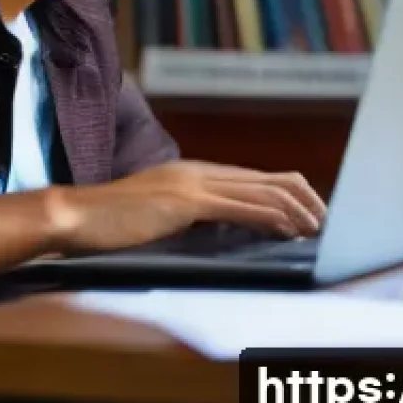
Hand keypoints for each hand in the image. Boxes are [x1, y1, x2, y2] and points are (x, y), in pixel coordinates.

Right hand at [47, 160, 325, 254]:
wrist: (78, 215)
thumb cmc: (113, 222)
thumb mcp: (160, 213)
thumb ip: (191, 215)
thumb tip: (224, 230)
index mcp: (193, 173)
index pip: (254, 178)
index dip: (289, 193)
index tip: (309, 215)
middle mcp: (198, 172)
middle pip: (267, 179)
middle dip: (304, 200)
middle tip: (324, 222)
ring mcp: (192, 183)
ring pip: (260, 191)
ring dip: (295, 210)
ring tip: (315, 229)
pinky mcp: (186, 201)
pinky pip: (240, 208)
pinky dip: (271, 218)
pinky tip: (288, 230)